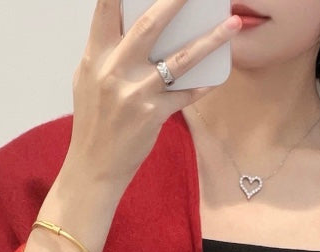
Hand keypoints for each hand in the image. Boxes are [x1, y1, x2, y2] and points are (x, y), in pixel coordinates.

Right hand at [68, 0, 242, 189]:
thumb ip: (107, 52)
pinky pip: (185, 94)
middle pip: (150, 25)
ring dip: (210, 40)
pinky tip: (215, 77)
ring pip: (180, 59)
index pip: (106, 10)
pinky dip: (201, 85)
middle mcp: (115, 70)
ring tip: (231, 24)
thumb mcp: (88, 80)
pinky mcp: (153, 114)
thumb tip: (129, 25)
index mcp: (96, 57)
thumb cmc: (93, 122)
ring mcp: (136, 93)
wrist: (94, 166)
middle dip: (176, 0)